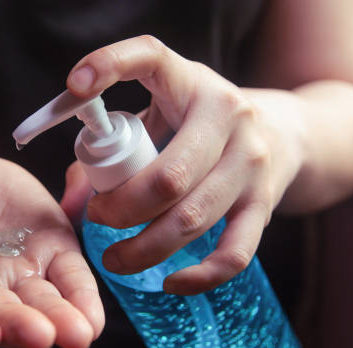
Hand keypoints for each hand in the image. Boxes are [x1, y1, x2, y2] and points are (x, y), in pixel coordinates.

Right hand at [0, 155, 103, 347]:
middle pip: (1, 317)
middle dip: (22, 327)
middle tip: (42, 336)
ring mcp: (18, 276)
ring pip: (40, 303)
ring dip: (60, 319)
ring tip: (79, 334)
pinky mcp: (50, 253)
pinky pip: (68, 275)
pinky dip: (81, 295)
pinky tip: (92, 317)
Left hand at [61, 35, 302, 294]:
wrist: (283, 133)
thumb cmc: (199, 126)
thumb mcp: (159, 118)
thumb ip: (109, 152)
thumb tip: (69, 207)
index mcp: (191, 83)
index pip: (149, 58)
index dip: (110, 65)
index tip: (75, 87)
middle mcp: (228, 118)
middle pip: (166, 177)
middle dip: (120, 209)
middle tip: (97, 217)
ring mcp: (250, 163)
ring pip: (191, 219)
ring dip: (144, 249)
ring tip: (113, 259)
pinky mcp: (264, 204)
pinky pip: (233, 253)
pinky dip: (198, 277)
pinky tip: (168, 283)